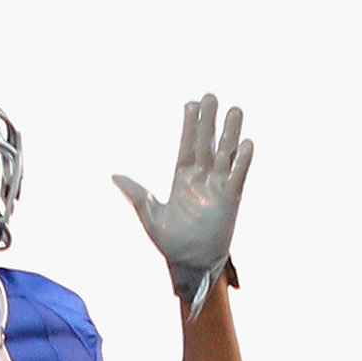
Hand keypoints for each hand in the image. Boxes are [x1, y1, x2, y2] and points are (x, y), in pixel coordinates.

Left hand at [115, 94, 253, 314]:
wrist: (191, 264)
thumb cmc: (171, 243)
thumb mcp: (150, 217)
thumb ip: (137, 195)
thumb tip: (114, 176)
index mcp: (181, 179)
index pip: (186, 146)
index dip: (189, 125)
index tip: (191, 103)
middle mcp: (202, 179)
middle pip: (206, 144)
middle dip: (209, 121)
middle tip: (211, 96)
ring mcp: (218, 188)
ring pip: (225, 155)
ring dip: (230, 133)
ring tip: (236, 110)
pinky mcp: (231, 200)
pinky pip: (238, 176)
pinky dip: (242, 160)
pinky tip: (247, 142)